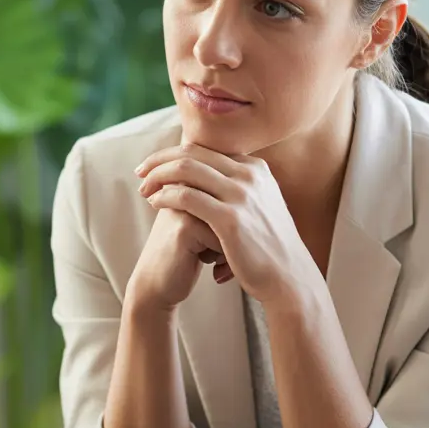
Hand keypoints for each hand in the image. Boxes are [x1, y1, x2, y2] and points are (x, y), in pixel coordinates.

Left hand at [136, 144, 320, 305]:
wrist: (288, 279)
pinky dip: (165, 196)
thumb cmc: (267, 247)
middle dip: (160, 160)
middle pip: (192, 153)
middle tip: (140, 172)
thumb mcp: (258, 207)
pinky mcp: (231, 218)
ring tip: (144, 190)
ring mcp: (242, 195)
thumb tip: (209, 175)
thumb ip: (237, 188)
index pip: (205, 149)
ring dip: (158, 177)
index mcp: (255, 168)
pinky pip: (186, 196)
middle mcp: (250, 175)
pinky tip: (155, 203)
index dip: (174, 154)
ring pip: (186, 169)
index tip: (155, 166)